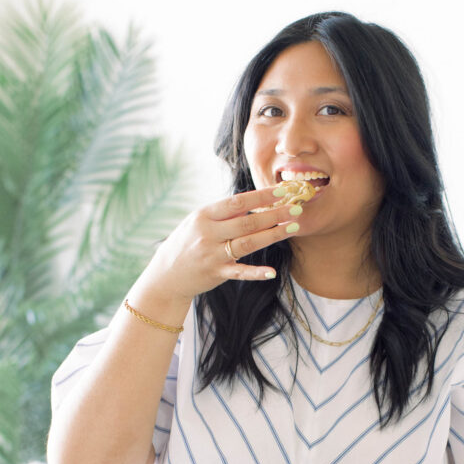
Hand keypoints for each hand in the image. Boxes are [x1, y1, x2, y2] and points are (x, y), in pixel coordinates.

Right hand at [150, 186, 298, 300]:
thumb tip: (254, 202)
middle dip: (275, 214)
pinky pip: (239, 272)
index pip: (238, 201)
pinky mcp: (216, 274)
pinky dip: (256, 272)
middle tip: (297, 208)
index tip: (283, 190)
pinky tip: (272, 272)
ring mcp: (213, 254)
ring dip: (273, 235)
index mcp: (204, 215)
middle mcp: (209, 233)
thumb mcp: (199, 221)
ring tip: (293, 227)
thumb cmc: (187, 243)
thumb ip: (223, 214)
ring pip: (248, 243)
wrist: (166, 274)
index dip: (262, 196)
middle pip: (248, 222)